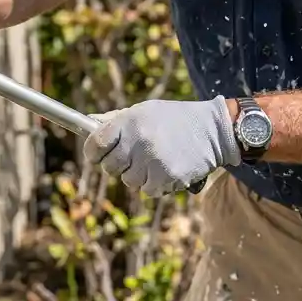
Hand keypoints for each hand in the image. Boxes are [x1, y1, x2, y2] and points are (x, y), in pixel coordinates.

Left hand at [83, 96, 240, 196]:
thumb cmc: (175, 118)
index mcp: (129, 121)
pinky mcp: (167, 177)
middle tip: (132, 158)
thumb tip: (88, 121)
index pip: (95, 143)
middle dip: (117, 165)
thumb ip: (115, 119)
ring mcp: (152, 160)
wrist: (213, 130)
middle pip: (109, 166)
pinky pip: (148, 190)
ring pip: (129, 181)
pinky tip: (167, 169)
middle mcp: (138, 140)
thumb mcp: (144, 110)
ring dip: (138, 175)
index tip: (96, 155)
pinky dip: (155, 184)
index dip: (92, 152)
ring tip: (155, 160)